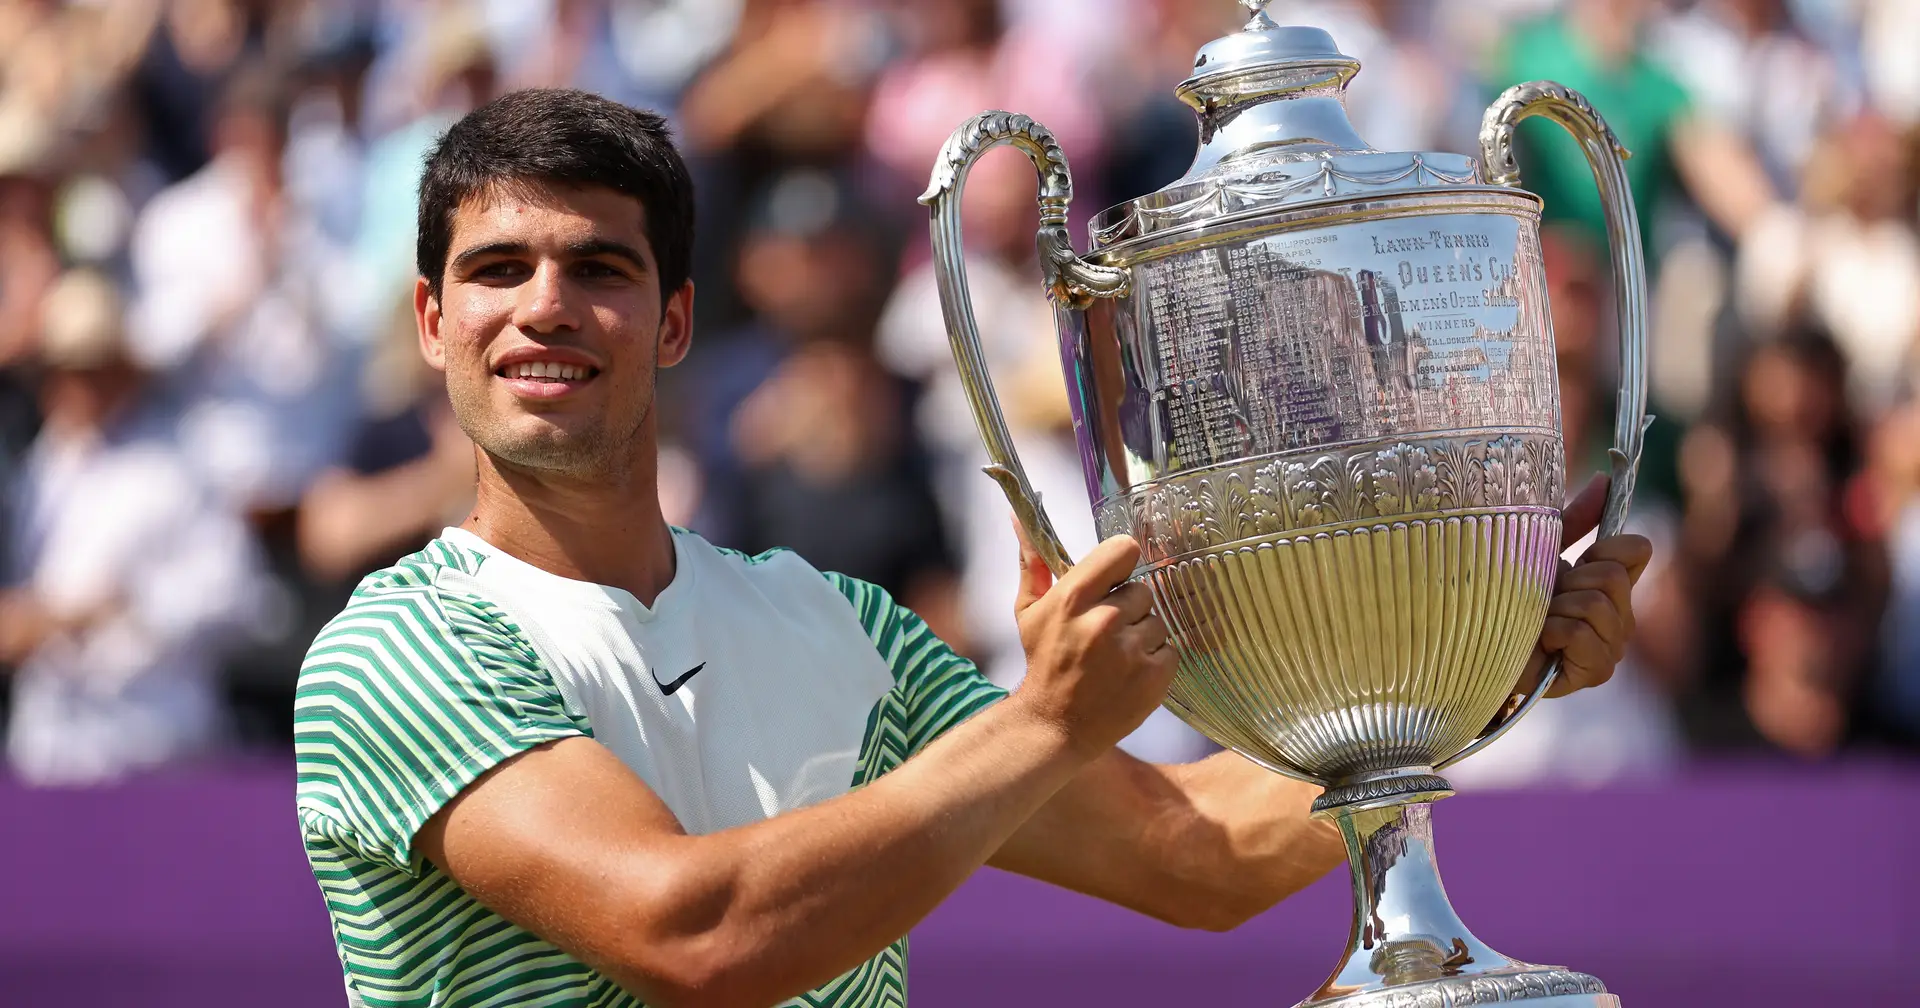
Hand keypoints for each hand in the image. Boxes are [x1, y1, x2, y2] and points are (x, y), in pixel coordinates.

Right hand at [1009, 519, 1178, 757]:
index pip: (1123, 551)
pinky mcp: (1154, 677)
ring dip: (1142, 636)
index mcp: (1072, 598)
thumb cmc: (1043, 662)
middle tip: (1105, 632)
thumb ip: (1033, 562)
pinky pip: (1170, 650)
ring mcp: (1131, 651)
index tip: (1113, 580)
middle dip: (1128, 608)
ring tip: (1116, 656)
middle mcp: (1103, 621)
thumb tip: (1017, 516)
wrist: (1055, 726)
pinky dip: (1154, 661)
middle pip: (1143, 589)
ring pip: (1158, 620)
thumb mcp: (1029, 611)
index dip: (1121, 564)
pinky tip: (1129, 674)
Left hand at [1517, 472, 1654, 697]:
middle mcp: (1619, 616)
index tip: (1573, 559)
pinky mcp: (1596, 671)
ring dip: (1556, 609)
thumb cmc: (1502, 595)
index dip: (1603, 546)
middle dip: (1568, 581)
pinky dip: (1554, 633)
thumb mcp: (1538, 549)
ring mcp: (1611, 647)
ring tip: (1537, 620)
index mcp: (1610, 584)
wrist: (1472, 640)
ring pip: (1598, 604)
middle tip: (1543, 598)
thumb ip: (1575, 518)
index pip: (1638, 549)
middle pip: (1613, 575)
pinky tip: (1540, 642)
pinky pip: (1585, 635)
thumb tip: (1606, 478)